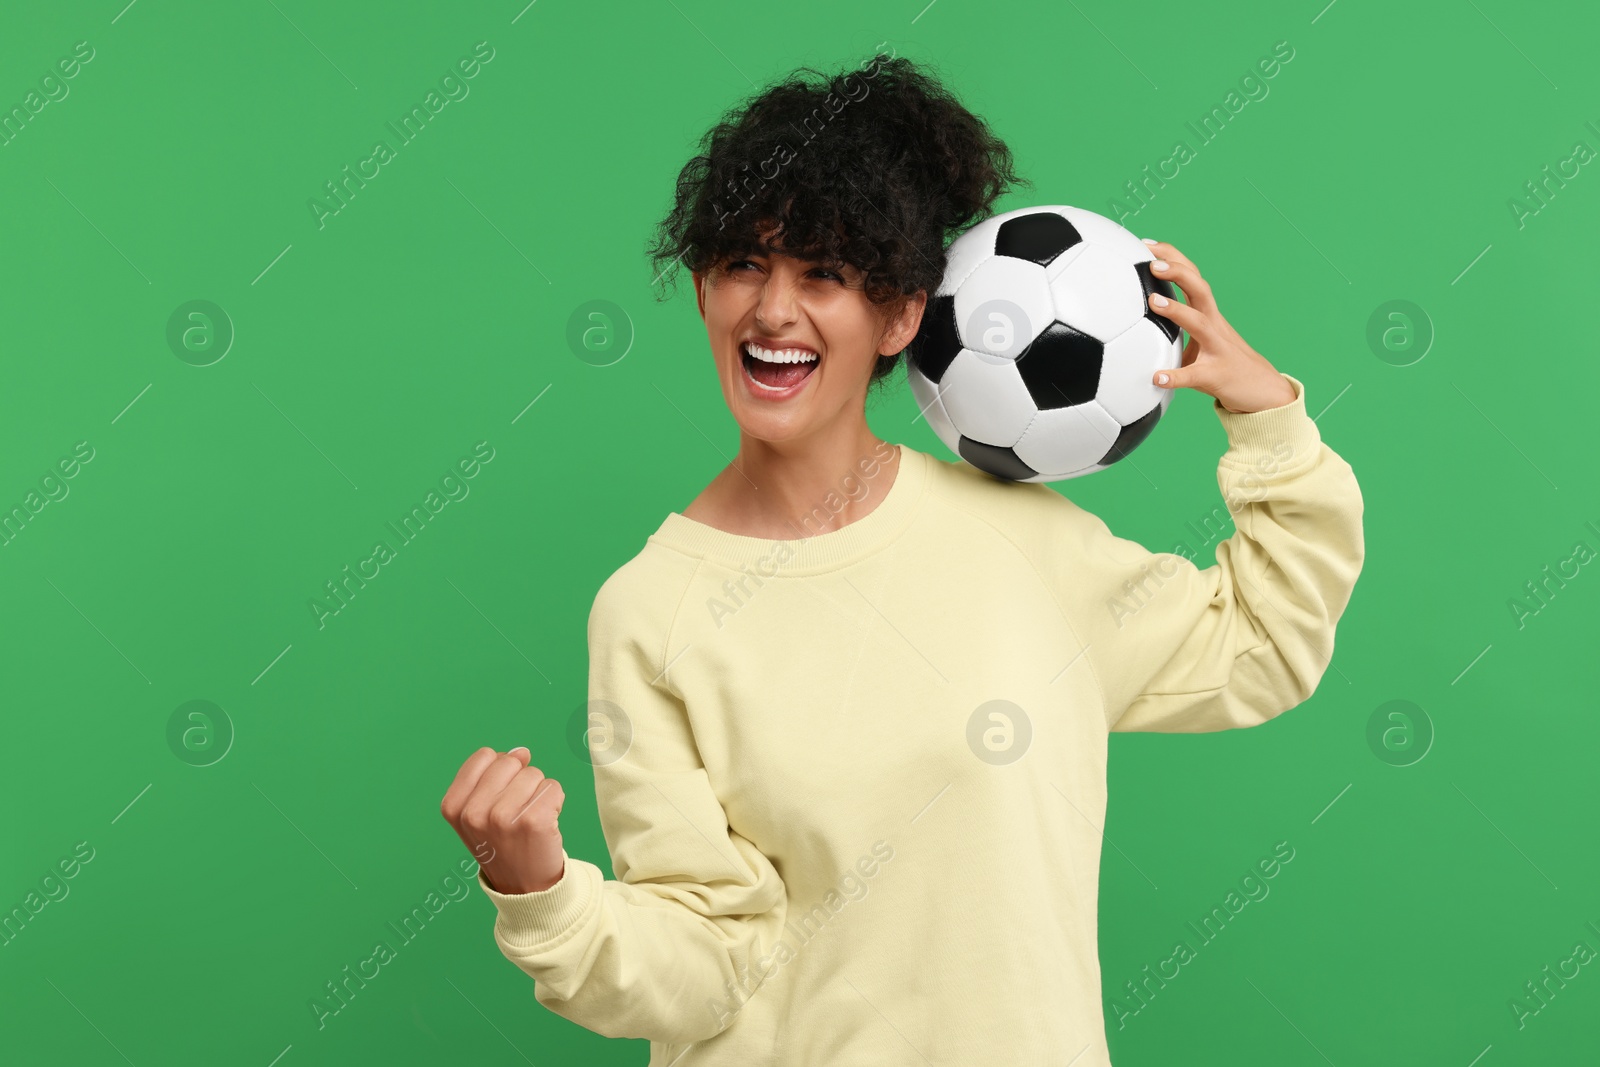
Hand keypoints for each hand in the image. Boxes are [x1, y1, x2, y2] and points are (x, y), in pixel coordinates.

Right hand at [440, 746, 567, 894]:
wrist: (524, 889)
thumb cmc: (503, 845)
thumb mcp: (477, 814)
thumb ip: (491, 777)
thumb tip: (521, 751)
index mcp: (453, 807)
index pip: (485, 756)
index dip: (500, 772)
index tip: (499, 799)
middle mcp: (474, 812)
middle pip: (510, 761)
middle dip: (519, 781)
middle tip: (516, 813)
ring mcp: (502, 818)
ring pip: (534, 773)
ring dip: (537, 794)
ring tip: (528, 822)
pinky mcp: (533, 822)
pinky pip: (553, 787)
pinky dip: (555, 802)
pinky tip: (545, 825)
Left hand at [1141, 240, 1296, 414]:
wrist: (1261, 390)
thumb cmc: (1221, 364)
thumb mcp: (1197, 340)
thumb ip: (1172, 329)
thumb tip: (1131, 325)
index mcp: (1207, 313)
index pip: (1191, 277)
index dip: (1172, 257)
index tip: (1147, 244)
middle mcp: (1214, 324)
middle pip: (1200, 289)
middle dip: (1177, 272)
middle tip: (1152, 263)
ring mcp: (1217, 348)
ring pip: (1199, 323)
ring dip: (1177, 310)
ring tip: (1154, 302)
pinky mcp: (1215, 375)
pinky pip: (1193, 376)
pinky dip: (1175, 376)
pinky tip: (1158, 377)